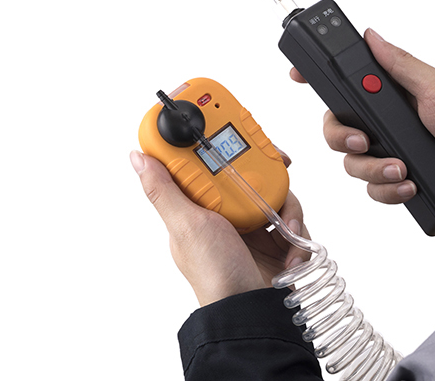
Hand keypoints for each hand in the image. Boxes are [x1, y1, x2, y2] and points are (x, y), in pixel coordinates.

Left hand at [130, 150, 309, 306]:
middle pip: (247, 170)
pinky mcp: (275, 237)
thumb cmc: (214, 275)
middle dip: (265, 170)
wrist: (251, 311)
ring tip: (283, 227)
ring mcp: (251, 225)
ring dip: (286, 207)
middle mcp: (224, 212)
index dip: (216, 140)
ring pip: (274, 190)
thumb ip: (163, 191)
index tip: (228, 123)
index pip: (205, 161)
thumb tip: (138, 158)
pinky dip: (296, 231)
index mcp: (198, 206)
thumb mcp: (186, 226)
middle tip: (276, 165)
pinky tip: (289, 248)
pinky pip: (292, 216)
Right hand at [290, 29, 434, 218]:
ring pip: (354, 164)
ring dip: (374, 170)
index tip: (298, 75)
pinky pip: (375, 189)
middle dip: (345, 138)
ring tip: (404, 170)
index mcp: (398, 93)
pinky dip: (390, 189)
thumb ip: (400, 66)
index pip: (350, 80)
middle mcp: (392, 122)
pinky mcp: (404, 181)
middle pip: (340, 128)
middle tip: (364, 142)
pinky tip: (412, 185)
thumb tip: (371, 35)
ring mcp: (396, 152)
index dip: (321, 78)